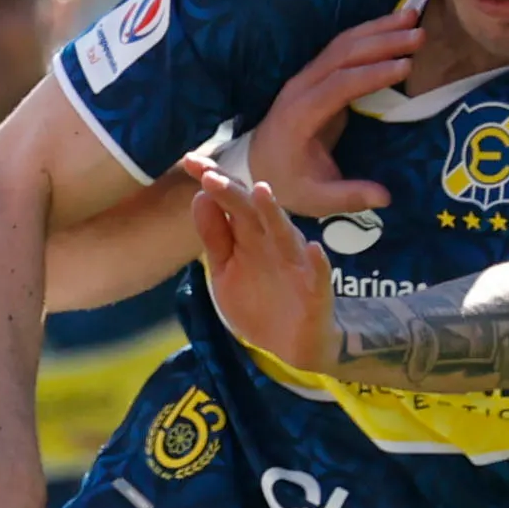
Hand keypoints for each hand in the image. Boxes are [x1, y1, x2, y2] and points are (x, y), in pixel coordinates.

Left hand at [193, 167, 342, 375]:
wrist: (290, 345)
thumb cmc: (258, 301)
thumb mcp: (225, 270)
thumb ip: (214, 236)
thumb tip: (199, 196)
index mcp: (250, 235)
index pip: (231, 201)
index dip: (213, 182)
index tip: (190, 162)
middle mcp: (273, 242)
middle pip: (252, 212)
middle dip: (233, 193)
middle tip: (210, 176)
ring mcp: (296, 265)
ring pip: (285, 235)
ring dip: (274, 214)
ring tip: (262, 192)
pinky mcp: (316, 291)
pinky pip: (319, 275)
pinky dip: (318, 262)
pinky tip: (312, 248)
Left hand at [250, 13, 420, 223]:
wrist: (255, 166)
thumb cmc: (286, 182)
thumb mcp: (315, 199)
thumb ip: (348, 197)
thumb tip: (385, 196)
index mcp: (300, 116)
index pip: (338, 86)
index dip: (372, 74)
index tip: (405, 66)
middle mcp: (300, 89)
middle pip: (342, 55)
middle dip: (382, 42)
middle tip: (419, 34)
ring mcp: (305, 78)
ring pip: (342, 44)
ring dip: (378, 29)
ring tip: (413, 16)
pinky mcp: (314, 75)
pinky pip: (342, 47)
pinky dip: (368, 32)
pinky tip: (393, 24)